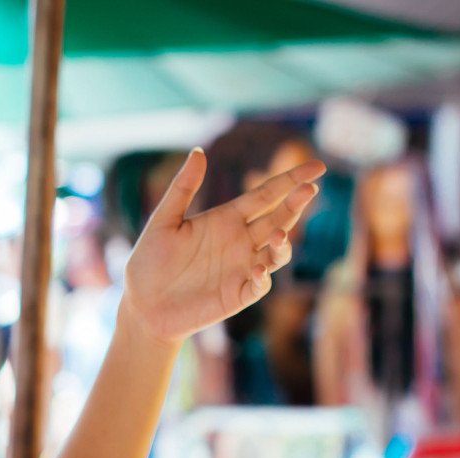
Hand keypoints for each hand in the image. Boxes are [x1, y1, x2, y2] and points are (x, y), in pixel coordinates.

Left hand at [118, 149, 326, 345]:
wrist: (142, 305)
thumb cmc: (149, 262)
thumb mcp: (163, 220)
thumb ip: (182, 188)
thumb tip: (198, 152)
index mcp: (227, 218)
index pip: (267, 195)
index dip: (291, 180)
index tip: (317, 167)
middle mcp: (241, 241)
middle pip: (278, 219)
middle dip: (295, 205)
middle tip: (309, 189)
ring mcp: (242, 268)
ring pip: (277, 252)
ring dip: (282, 243)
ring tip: (278, 235)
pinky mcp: (238, 295)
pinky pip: (260, 284)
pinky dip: (263, 277)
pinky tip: (258, 269)